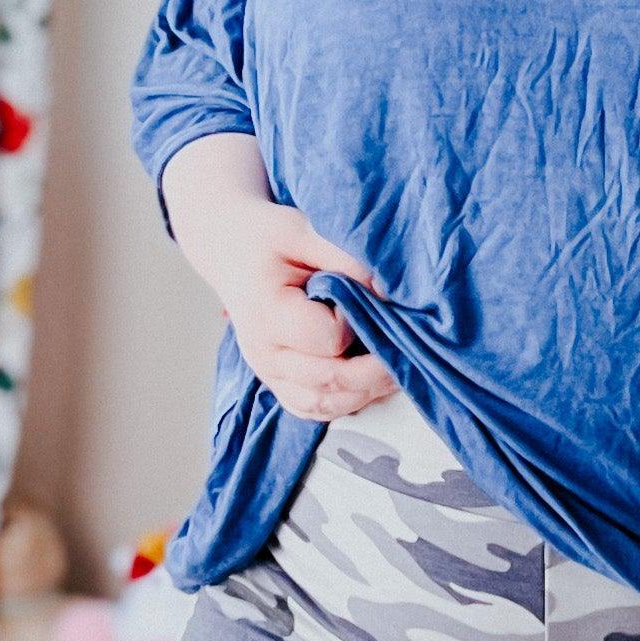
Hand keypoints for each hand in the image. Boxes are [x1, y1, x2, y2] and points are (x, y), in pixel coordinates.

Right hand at [202, 194, 398, 423]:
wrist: (230, 250)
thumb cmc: (266, 239)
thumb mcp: (304, 231)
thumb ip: (347, 260)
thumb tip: (389, 292)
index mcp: (267, 314)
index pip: (328, 339)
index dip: (358, 324)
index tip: (368, 301)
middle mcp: (264, 353)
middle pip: (331, 381)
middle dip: (378, 370)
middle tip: (409, 347)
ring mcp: (269, 373)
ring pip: (326, 404)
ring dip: (366, 392)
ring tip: (394, 366)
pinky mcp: (278, 383)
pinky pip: (315, 409)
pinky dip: (346, 402)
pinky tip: (368, 383)